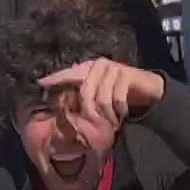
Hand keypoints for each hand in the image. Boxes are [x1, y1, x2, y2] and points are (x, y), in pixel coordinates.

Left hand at [39, 58, 164, 126]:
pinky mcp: (126, 73)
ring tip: (111, 124)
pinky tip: (121, 116)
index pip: (67, 74)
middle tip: (93, 124)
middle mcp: (97, 64)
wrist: (147, 88)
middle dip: (87, 110)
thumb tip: (59, 106)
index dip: (55, 80)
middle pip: (84, 89)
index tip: (41, 85)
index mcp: (87, 67)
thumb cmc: (119, 94)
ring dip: (106, 114)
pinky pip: (117, 96)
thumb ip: (81, 98)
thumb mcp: (98, 96)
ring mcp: (112, 68)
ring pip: (101, 96)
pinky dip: (119, 110)